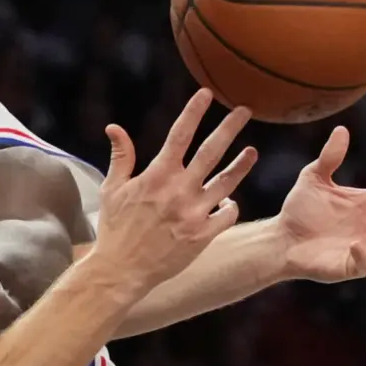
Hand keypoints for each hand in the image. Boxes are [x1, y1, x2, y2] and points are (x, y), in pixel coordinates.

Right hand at [93, 90, 257, 290]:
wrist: (121, 271)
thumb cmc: (114, 229)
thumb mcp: (113, 190)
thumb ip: (121, 157)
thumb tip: (114, 128)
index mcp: (157, 176)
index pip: (179, 135)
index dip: (194, 112)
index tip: (207, 94)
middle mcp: (179, 191)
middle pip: (211, 152)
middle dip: (229, 128)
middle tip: (245, 110)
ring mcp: (194, 214)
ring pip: (227, 182)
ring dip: (242, 165)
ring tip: (252, 152)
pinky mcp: (203, 236)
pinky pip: (227, 215)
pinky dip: (231, 207)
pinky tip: (229, 201)